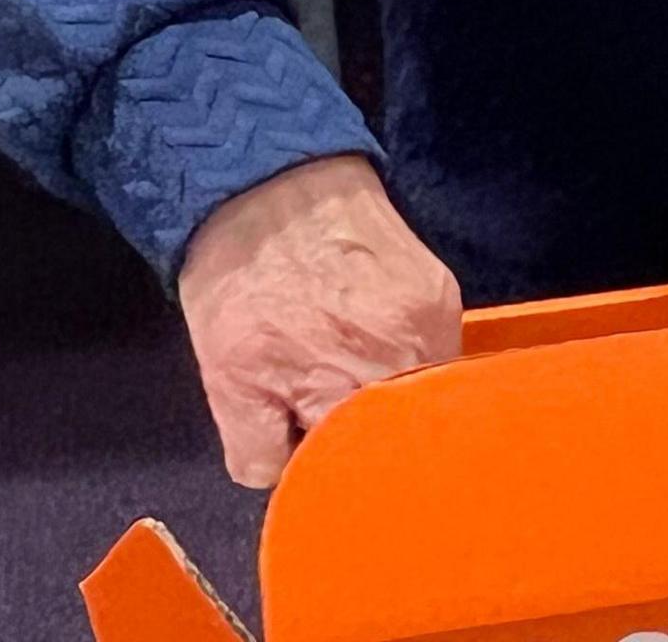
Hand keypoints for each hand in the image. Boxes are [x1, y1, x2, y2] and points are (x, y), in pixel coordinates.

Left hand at [173, 155, 463, 486]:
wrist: (269, 185)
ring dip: (392, 397)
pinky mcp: (444, 295)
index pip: (365, 469)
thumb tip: (294, 482)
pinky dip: (406, 358)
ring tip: (348, 368)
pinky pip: (436, 353)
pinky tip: (370, 337)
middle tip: (329, 411)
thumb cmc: (238, 281)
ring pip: (424, 398)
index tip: (322, 460)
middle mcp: (401, 359)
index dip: (342, 471)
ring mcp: (431, 324)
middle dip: (369, 436)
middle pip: (404, 436)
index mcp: (340, 389)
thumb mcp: (223, 379)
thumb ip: (260, 453)